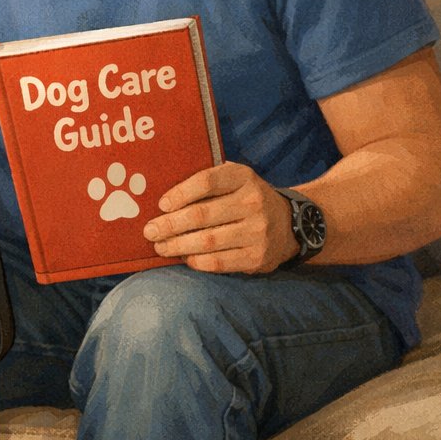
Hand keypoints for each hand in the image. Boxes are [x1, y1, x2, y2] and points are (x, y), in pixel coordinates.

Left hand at [143, 162, 298, 273]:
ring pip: (208, 241)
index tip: (161, 205)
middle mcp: (254, 202)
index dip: (181, 193)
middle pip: (202, 214)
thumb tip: (162, 195)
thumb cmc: (245, 200)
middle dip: (170, 225)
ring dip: (178, 246)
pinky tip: (184, 258)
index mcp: (243, 177)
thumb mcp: (234, 181)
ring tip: (160, 247)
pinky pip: (218, 262)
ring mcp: (258, 231)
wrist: (290, 225)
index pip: (207, 181)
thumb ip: (206, 182)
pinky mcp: (258, 257)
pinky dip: (196, 261)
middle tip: (150, 231)